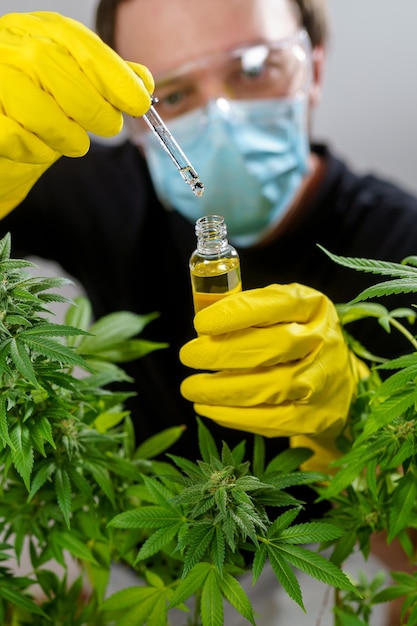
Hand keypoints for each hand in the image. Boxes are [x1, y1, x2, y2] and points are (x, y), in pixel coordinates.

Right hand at [0, 11, 153, 216]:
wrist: (1, 136)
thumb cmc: (39, 106)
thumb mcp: (76, 86)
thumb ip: (106, 80)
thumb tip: (142, 81)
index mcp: (39, 32)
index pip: (81, 45)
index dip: (114, 76)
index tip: (138, 103)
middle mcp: (11, 48)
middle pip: (60, 73)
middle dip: (95, 109)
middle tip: (109, 126)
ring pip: (39, 110)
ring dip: (68, 135)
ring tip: (73, 141)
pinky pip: (16, 138)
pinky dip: (39, 150)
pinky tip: (41, 147)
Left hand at [180, 283, 365, 471]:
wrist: (338, 381)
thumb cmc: (295, 336)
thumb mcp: (281, 311)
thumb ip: (247, 309)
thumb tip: (202, 325)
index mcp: (312, 306)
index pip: (277, 304)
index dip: (236, 314)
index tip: (200, 323)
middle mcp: (322, 341)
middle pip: (273, 347)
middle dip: (222, 353)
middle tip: (188, 356)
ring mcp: (321, 381)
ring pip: (270, 387)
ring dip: (222, 389)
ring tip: (190, 387)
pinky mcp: (313, 418)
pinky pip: (269, 420)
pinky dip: (232, 416)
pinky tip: (207, 408)